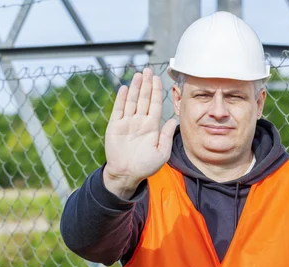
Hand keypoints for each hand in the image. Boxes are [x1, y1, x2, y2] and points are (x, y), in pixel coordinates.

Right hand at [103, 67, 177, 198]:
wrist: (126, 174)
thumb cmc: (145, 166)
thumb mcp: (162, 153)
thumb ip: (166, 136)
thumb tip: (173, 120)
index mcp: (152, 127)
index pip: (155, 104)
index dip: (156, 91)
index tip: (158, 78)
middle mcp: (140, 122)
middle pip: (144, 99)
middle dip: (146, 84)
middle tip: (148, 70)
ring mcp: (127, 123)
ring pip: (132, 101)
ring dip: (135, 87)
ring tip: (138, 74)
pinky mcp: (115, 126)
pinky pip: (118, 109)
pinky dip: (121, 99)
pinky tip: (124, 88)